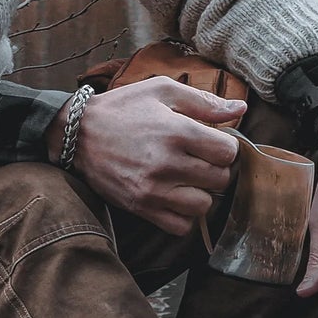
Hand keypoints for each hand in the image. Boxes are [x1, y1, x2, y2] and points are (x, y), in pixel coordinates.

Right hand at [55, 78, 243, 235]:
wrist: (77, 134)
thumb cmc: (123, 108)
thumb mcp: (162, 91)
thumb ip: (204, 101)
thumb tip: (241, 109)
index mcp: (176, 131)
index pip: (228, 152)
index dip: (224, 145)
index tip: (211, 142)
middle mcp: (167, 163)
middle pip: (220, 179)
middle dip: (215, 167)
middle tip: (198, 158)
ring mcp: (153, 190)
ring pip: (204, 205)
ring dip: (201, 192)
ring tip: (187, 178)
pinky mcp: (141, 207)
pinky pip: (180, 226)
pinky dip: (183, 215)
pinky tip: (175, 196)